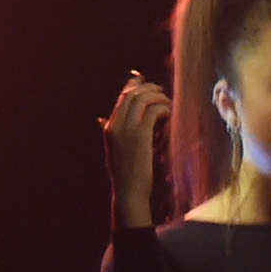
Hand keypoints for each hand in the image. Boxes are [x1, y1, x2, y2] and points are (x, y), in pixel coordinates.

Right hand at [103, 73, 171, 226]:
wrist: (128, 192)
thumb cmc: (126, 175)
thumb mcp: (115, 151)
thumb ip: (111, 133)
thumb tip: (101, 120)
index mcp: (109, 127)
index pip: (121, 98)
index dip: (133, 85)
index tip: (144, 79)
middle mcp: (115, 125)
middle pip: (131, 94)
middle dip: (148, 88)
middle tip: (161, 90)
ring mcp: (126, 130)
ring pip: (141, 99)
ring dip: (157, 96)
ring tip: (167, 102)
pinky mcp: (140, 135)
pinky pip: (152, 111)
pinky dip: (162, 107)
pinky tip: (169, 112)